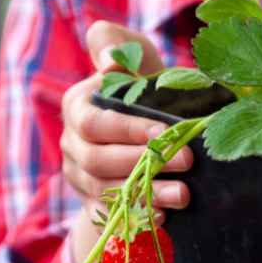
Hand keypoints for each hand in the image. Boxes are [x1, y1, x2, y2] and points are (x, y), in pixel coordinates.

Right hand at [61, 21, 192, 262]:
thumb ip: (117, 46)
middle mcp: (73, 144)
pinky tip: (164, 216)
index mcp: (78, 107)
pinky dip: (139, 216)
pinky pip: (112, 216)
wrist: (144, 132)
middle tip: (187, 161)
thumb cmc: (145, 87)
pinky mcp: (95, 203)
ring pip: (107, 191)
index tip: (166, 132)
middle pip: (98, 160)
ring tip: (184, 194)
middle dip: (145, 162)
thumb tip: (111, 61)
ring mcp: (82, 176)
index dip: (128, 129)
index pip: (95, 123)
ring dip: (148, 193)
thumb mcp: (134, 58)